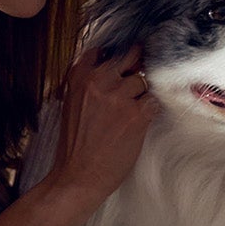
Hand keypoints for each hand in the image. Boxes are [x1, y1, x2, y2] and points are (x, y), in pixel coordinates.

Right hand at [50, 44, 158, 201]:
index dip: (116, 56)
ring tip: (129, 115)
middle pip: (129, 57)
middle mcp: (99, 81)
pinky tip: (138, 123)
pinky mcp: (136, 114)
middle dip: (136, 66)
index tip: (122, 63)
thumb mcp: (71, 104)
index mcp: (79, 77)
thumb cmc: (75, 145)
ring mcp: (119, 96)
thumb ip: (88, 84)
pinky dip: (149, 111)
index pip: (103, 50)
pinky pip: (153, 101)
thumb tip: (114, 70)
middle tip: (137, 78)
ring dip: (141, 95)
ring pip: (143, 81)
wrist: (78, 175)